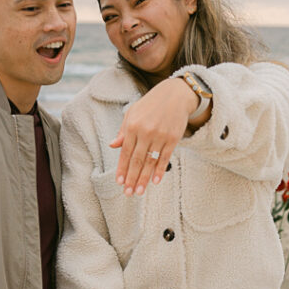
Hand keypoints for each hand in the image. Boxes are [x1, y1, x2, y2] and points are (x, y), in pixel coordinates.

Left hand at [110, 78, 199, 194]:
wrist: (176, 94)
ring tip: (138, 191)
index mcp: (132, 126)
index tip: (119, 182)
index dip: (122, 168)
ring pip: (150, 162)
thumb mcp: (133, 113)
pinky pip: (165, 157)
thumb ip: (123, 131)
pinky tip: (156, 181)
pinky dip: (160, 170)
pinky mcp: (173, 138)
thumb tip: (113, 146)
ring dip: (144, 178)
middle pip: (137, 160)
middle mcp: (145, 132)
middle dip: (131, 178)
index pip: (125, 152)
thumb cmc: (151, 104)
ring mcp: (160, 136)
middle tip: (127, 193)